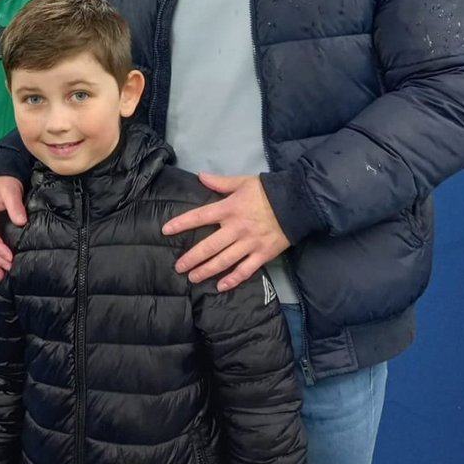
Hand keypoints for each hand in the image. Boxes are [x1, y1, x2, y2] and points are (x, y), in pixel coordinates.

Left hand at [162, 174, 288, 289]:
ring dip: (207, 270)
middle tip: (178, 267)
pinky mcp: (263, 254)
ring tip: (193, 278)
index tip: (166, 230)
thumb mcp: (242, 181)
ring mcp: (249, 243)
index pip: (200, 216)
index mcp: (229, 208)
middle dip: (192, 258)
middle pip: (209, 246)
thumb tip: (200, 176)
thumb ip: (220, 182)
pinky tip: (221, 286)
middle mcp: (236, 228)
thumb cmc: (267, 191)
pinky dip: (233, 279)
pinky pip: (246, 270)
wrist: (297, 202)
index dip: (182, 223)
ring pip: (224, 261)